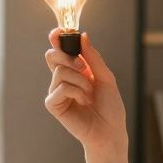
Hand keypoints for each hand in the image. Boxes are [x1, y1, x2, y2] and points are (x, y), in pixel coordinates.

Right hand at [43, 30, 127, 158]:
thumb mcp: (105, 77)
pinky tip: (83, 101)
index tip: (58, 31)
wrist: (110, 130)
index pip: (60, 50)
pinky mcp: (53, 104)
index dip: (56, 39)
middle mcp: (62, 79)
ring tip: (89, 94)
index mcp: (74, 70)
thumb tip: (83, 36)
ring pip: (60, 71)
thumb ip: (93, 57)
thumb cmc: (110, 106)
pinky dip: (76, 91)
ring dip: (80, 81)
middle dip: (68, 57)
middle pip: (52, 56)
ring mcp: (56, 91)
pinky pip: (61, 87)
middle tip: (83, 67)